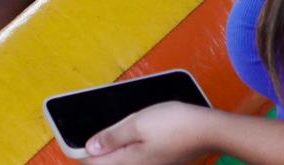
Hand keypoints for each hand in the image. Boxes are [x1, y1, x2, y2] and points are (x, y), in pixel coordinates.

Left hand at [85, 102, 211, 163]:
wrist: (208, 131)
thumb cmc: (173, 123)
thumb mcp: (137, 123)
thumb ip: (111, 137)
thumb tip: (89, 148)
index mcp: (128, 164)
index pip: (93, 164)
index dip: (81, 150)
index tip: (75, 133)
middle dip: (97, 150)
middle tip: (101, 129)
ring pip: (120, 162)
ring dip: (113, 148)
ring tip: (118, 129)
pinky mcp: (159, 164)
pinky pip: (134, 159)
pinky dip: (127, 149)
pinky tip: (134, 134)